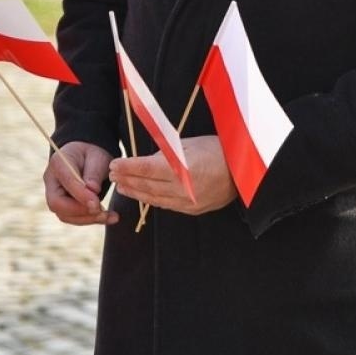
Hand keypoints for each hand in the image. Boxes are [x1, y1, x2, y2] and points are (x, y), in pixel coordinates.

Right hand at [44, 141, 117, 225]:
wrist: (89, 158)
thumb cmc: (93, 154)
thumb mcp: (98, 157)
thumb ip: (94, 172)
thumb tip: (93, 191)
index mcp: (58, 162)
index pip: (66, 181)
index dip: (80, 195)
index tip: (97, 203)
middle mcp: (51, 181)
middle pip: (56, 203)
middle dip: (80, 211)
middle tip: (101, 211)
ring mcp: (55, 195)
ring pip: (65, 215)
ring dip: (88, 219)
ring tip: (110, 216)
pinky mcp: (63, 206)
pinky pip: (73, 218)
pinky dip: (91, 220)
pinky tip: (110, 218)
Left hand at [109, 135, 236, 216]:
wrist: (242, 172)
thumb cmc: (216, 150)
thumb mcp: (189, 144)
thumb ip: (166, 153)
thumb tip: (146, 160)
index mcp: (182, 168)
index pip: (147, 168)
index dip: (128, 167)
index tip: (114, 164)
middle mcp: (183, 188)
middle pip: (147, 185)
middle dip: (127, 179)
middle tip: (113, 175)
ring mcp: (188, 201)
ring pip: (154, 198)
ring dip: (135, 192)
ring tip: (122, 187)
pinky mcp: (192, 209)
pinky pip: (166, 205)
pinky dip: (151, 199)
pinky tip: (142, 195)